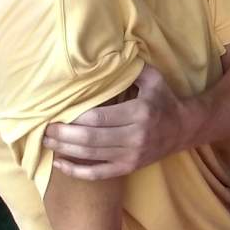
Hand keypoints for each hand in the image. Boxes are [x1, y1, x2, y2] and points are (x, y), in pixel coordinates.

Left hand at [45, 63, 195, 179]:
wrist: (184, 129)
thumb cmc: (164, 100)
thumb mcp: (154, 79)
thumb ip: (132, 68)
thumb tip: (106, 54)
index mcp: (139, 112)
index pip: (99, 118)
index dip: (75, 117)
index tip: (58, 112)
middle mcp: (135, 136)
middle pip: (91, 138)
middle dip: (63, 134)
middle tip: (45, 129)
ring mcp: (132, 155)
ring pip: (91, 155)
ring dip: (64, 150)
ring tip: (47, 142)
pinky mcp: (129, 167)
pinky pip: (98, 174)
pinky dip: (76, 171)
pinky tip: (60, 164)